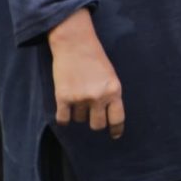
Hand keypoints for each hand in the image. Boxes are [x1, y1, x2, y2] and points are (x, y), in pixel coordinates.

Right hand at [47, 8, 123, 137]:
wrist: (75, 44)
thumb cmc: (95, 59)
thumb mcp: (110, 76)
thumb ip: (110, 95)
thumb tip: (108, 117)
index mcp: (115, 91)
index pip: (117, 119)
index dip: (116, 130)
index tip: (114, 136)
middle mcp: (99, 97)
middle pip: (97, 125)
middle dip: (94, 122)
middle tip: (90, 113)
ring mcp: (80, 98)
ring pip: (79, 120)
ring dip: (78, 113)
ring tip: (77, 96)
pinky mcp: (63, 97)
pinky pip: (63, 119)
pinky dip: (64, 118)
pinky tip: (65, 109)